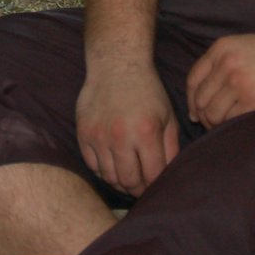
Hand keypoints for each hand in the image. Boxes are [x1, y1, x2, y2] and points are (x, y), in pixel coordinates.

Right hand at [76, 61, 180, 197]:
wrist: (116, 65)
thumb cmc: (147, 91)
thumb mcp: (168, 116)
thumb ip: (171, 149)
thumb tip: (169, 177)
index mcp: (146, 132)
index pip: (152, 175)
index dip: (156, 186)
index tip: (157, 187)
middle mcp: (120, 136)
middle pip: (129, 181)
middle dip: (138, 189)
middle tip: (142, 188)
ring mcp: (99, 135)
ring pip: (109, 177)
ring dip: (120, 182)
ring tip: (128, 178)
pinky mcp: (83, 132)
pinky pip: (92, 165)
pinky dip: (103, 171)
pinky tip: (112, 165)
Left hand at [185, 31, 254, 128]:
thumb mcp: (245, 45)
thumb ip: (223, 63)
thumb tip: (205, 93)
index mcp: (221, 48)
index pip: (193, 79)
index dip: (192, 99)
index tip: (195, 111)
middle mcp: (226, 65)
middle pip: (201, 99)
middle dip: (203, 115)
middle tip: (212, 124)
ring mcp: (239, 84)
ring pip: (213, 113)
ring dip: (216, 123)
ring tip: (225, 127)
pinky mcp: (254, 101)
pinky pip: (232, 121)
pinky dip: (231, 128)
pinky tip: (238, 128)